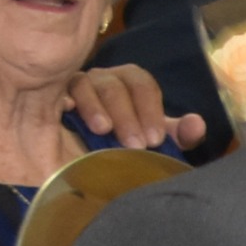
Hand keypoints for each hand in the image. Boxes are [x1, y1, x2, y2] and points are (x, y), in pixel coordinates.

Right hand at [63, 64, 204, 154]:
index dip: (150, 109)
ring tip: (102, 129)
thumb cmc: (123, 147)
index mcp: (127, 85)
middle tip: (135, 144)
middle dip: (127, 113)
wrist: (85, 164)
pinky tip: (65, 109)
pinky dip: (61, 97)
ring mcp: (73, 87)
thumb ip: (176, 134)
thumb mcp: (151, 142)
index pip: (140, 83)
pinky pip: (53, 90)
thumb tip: (197, 124)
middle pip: (114, 83)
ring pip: (85, 84)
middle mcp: (101, 81)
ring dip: (95, 105)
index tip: (155, 139)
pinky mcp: (49, 97)